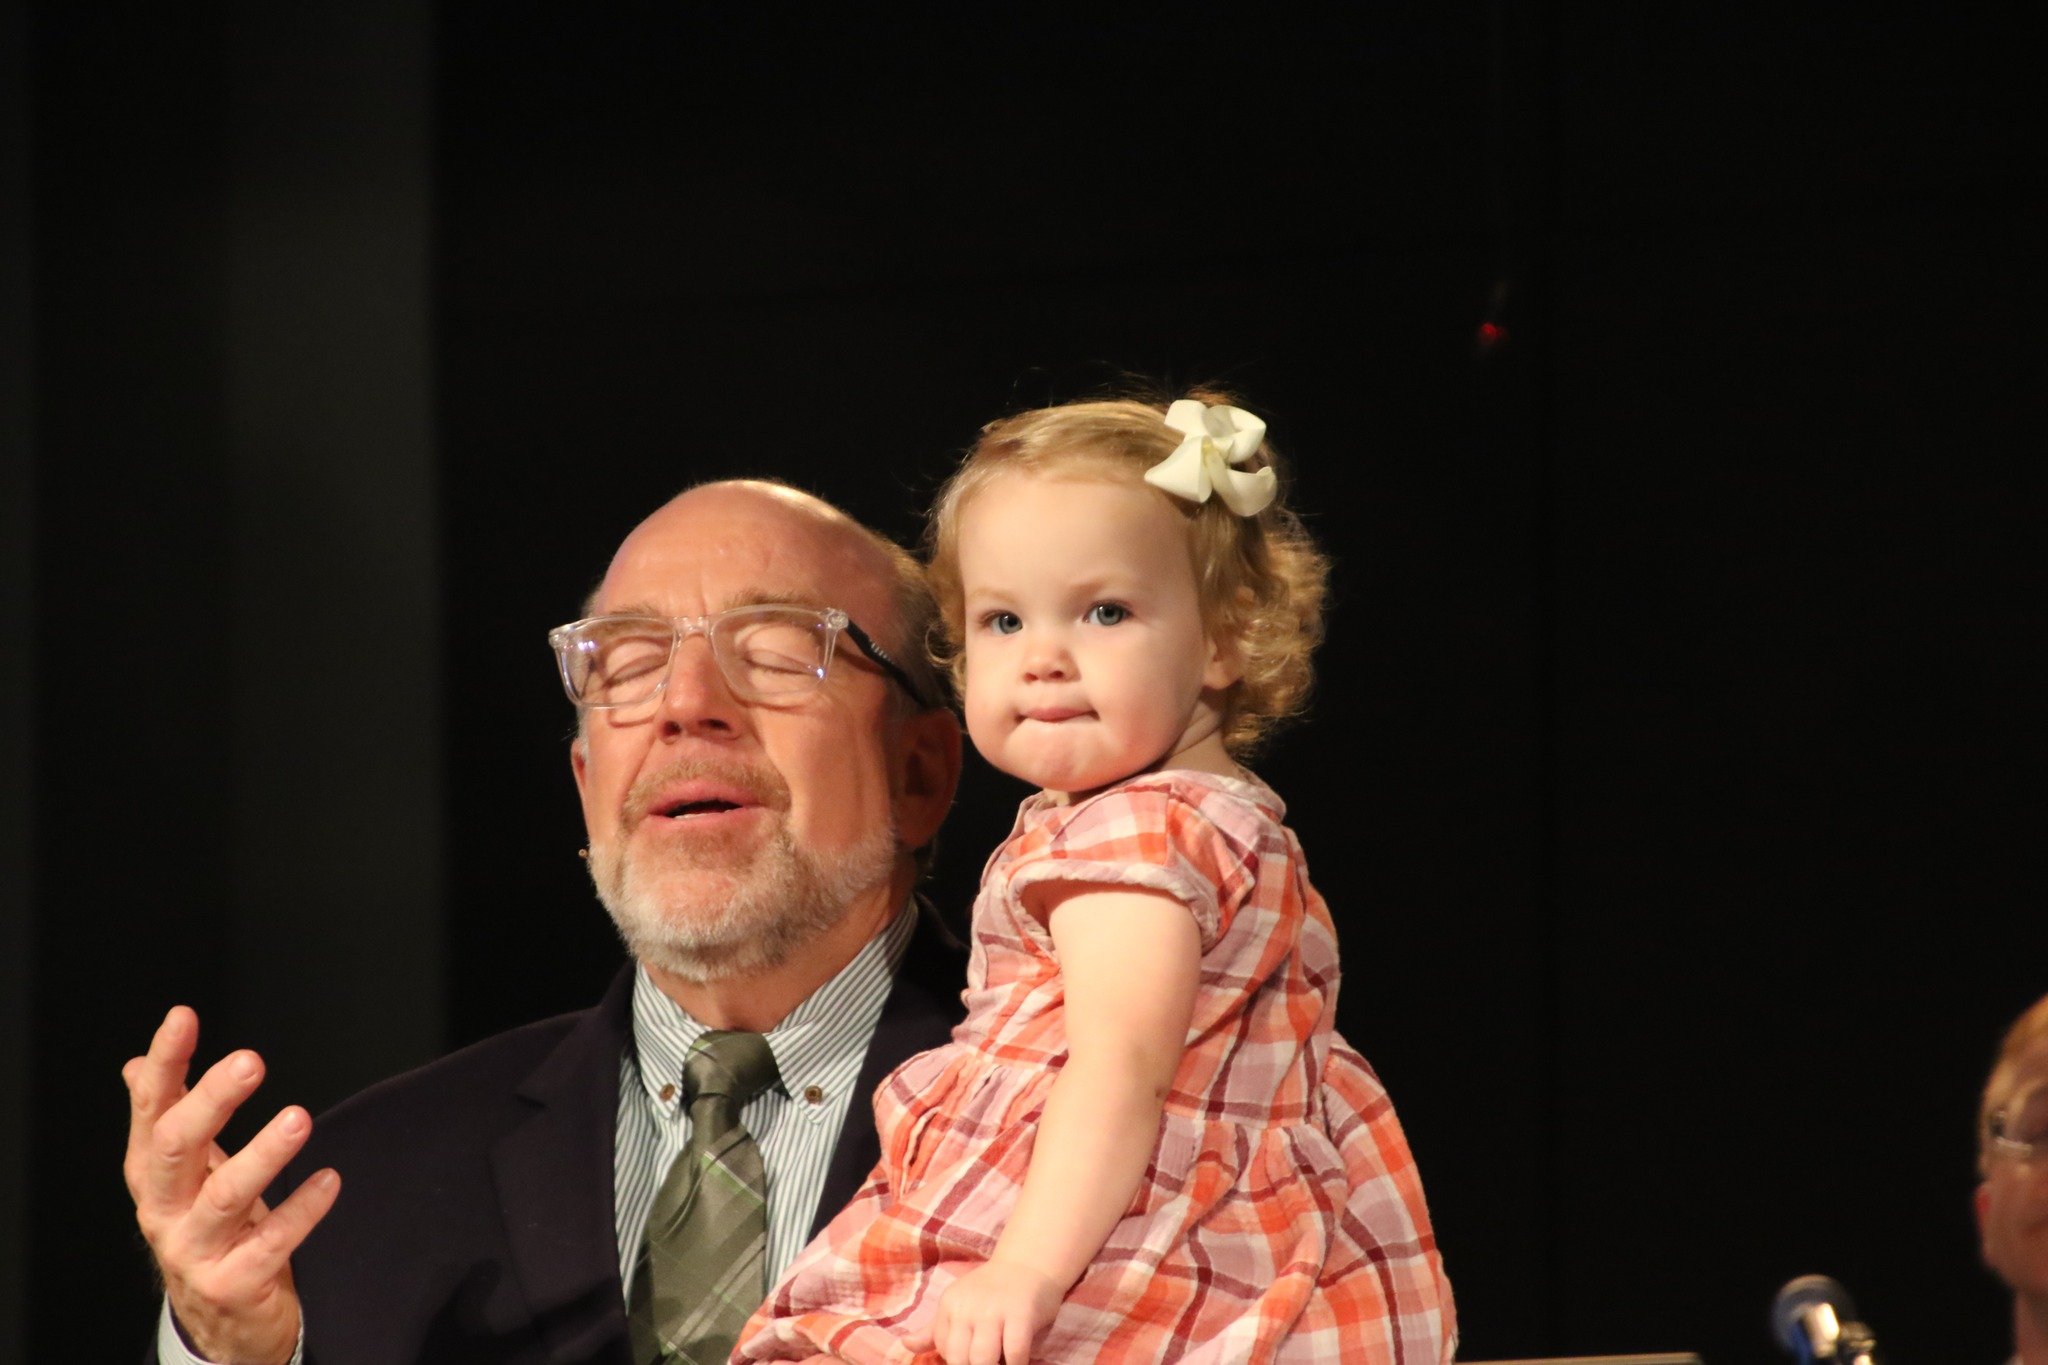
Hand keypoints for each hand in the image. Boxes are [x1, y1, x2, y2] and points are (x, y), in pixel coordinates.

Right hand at [123, 1006, 338, 1364]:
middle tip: (251, 1061)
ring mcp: (194, 1251)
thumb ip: (167, 1118)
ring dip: (263, 1155)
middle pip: (177, 1148)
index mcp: (152, 1174)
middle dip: (210, 1102)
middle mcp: (163, 1210)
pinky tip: (330, 1181)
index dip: (164, 1063)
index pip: (151, 1110)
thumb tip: (136, 1064)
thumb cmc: (208, 1229)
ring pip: (224, 1197)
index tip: (184, 1017)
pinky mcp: (232, 1284)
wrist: (221, 1320)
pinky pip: (270, 1245)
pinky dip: (301, 1211)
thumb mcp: (184, 1174)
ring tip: (298, 1118)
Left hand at [906, 1259, 1064, 1364]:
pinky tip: (1017, 1362)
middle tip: (984, 1361)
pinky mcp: (1021, 1313)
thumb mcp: (958, 1303)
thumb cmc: (990, 1290)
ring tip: (998, 1363)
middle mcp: (968, 1307)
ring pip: (983, 1358)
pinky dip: (1016, 1364)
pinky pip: (1015, 1352)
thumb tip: (905, 1345)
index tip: (972, 1355)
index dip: (959, 1360)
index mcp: (949, 1305)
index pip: (944, 1350)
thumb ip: (934, 1330)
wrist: (1028, 1264)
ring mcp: (994, 1310)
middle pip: (959, 1359)